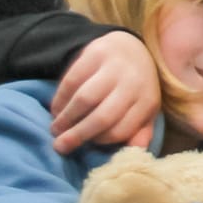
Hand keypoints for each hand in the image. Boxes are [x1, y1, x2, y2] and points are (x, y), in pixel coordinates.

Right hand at [50, 32, 160, 153]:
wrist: (130, 48)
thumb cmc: (135, 87)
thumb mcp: (144, 108)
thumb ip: (140, 132)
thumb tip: (133, 154)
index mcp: (147, 101)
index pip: (121, 129)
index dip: (101, 140)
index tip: (88, 145)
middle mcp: (133, 83)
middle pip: (102, 116)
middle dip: (78, 134)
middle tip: (60, 146)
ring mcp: (114, 67)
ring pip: (84, 99)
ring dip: (66, 117)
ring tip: (56, 129)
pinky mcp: (95, 53)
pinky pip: (72, 80)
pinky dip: (60, 98)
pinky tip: (56, 109)